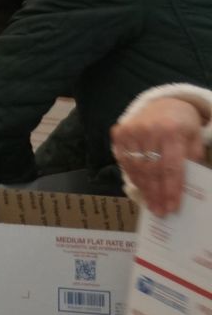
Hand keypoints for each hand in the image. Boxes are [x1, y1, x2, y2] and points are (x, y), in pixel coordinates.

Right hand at [112, 97, 207, 216]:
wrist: (164, 103)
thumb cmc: (183, 125)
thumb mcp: (195, 139)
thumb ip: (191, 161)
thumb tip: (185, 188)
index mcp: (172, 131)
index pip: (171, 167)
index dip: (171, 189)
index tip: (172, 208)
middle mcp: (149, 130)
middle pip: (152, 170)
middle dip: (156, 193)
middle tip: (160, 212)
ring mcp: (131, 130)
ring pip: (136, 167)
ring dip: (144, 188)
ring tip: (151, 203)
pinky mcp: (119, 132)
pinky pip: (124, 160)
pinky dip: (132, 175)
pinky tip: (140, 186)